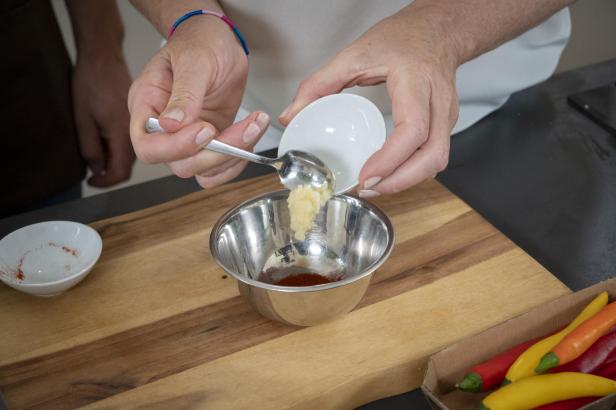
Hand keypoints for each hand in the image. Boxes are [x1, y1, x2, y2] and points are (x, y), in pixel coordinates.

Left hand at [72, 49, 134, 186]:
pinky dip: (120, 146)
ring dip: (115, 158)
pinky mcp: (144, 120)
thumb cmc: (93, 82)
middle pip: (129, 165)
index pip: (120, 173)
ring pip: (133, 155)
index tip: (92, 181)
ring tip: (97, 150)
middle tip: (92, 167)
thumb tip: (96, 169)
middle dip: (110, 171)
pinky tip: (106, 137)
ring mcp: (144, 126)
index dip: (105, 182)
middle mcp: (140, 133)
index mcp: (124, 134)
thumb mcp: (83, 119)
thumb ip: (91, 149)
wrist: (104, 58)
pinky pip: (136, 141)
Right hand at [128, 18, 269, 188]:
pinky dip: (239, 159)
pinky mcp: (212, 141)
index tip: (205, 129)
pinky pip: (220, 167)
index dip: (176, 147)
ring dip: (233, 156)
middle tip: (241, 130)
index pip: (148, 146)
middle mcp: (164, 128)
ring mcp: (189, 138)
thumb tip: (171, 125)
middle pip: (179, 164)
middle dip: (214, 154)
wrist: (219, 42)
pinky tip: (251, 136)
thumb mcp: (194, 61)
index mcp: (147, 106)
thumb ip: (184, 94)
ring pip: (203, 170)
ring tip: (253, 127)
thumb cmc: (199, 43)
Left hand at [279, 5, 460, 195]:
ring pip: (437, 161)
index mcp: (415, 81)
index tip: (366, 175)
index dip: (390, 159)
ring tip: (375, 185)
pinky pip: (435, 157)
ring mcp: (447, 115)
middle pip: (432, 156)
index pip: (412, 129)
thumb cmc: (403, 37)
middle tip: (367, 187)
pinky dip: (413, 171)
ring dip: (407, 180)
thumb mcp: (355, 54)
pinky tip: (391, 173)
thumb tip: (292, 115)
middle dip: (400, 181)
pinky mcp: (446, 125)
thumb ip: (319, 84)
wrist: (437, 30)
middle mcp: (437, 101)